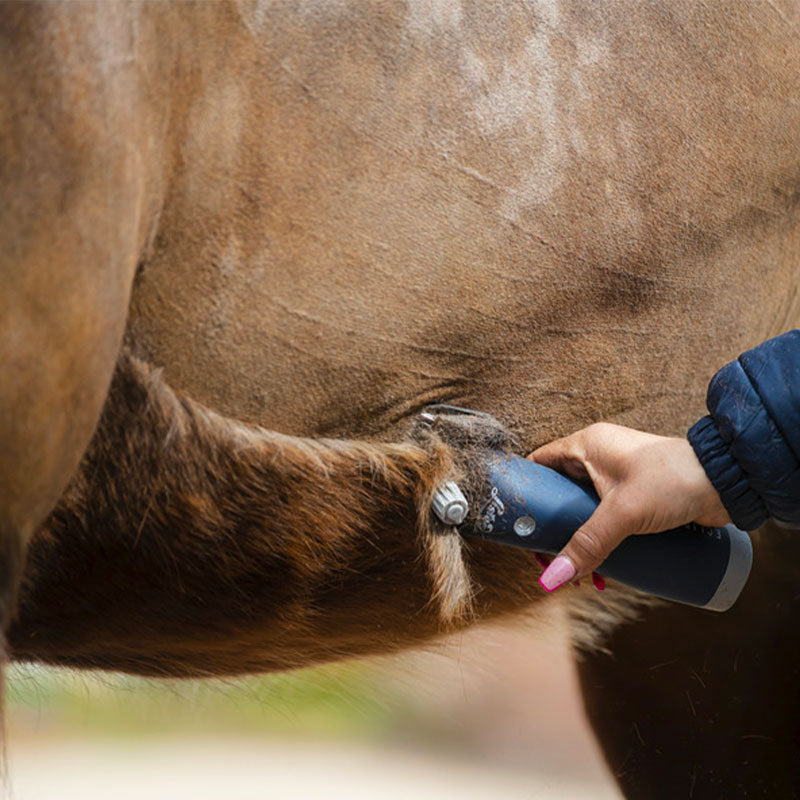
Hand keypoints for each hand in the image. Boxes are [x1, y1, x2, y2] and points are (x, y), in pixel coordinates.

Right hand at [528, 422, 730, 591]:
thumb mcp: (624, 513)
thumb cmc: (675, 480)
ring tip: (582, 574)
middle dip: (555, 530)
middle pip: (560, 493)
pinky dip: (601, 541)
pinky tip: (605, 568)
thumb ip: (588, 544)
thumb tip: (553, 578)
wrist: (727, 481)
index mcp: (587, 444)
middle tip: (552, 560)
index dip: (527, 491)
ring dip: (579, 541)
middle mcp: (598, 457)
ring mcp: (618, 476)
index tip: (518, 522)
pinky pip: (606, 518)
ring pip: (583, 510)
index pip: (540, 462)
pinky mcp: (636, 494)